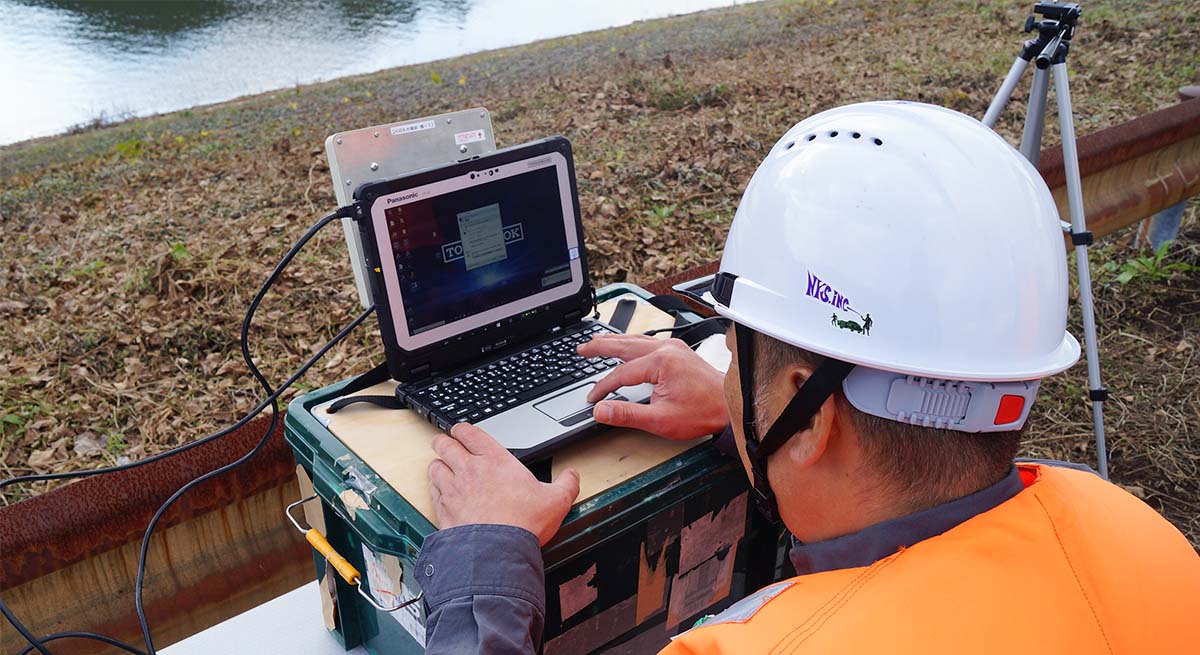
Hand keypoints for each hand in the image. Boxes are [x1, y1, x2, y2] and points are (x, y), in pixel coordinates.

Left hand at [429, 423, 580, 545]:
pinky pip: (432, 491)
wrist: (497, 551)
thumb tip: (572, 475)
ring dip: (438, 464)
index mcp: (495, 460)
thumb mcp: (556, 501)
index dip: (462, 430)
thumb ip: (566, 484)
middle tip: (444, 443)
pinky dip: (434, 488)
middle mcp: (470, 470)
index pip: (470, 433)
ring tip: (441, 466)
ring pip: (435, 466)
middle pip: (445, 445)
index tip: (462, 432)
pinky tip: (440, 491)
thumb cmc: (523, 523)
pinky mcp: (443, 509)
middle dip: (443, 442)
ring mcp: (453, 489)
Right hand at [577, 335, 727, 439]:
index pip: (621, 374)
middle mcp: (666, 349)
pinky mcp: (678, 350)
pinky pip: (647, 341)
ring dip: (614, 341)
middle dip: (600, 346)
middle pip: (624, 345)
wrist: (729, 405)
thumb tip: (601, 411)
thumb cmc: (702, 412)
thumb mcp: (660, 419)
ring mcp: (673, 347)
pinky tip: (625, 344)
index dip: (603, 388)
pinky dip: (630, 343)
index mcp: (660, 362)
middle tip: (582, 348)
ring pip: (635, 340)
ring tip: (597, 342)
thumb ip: (627, 414)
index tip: (593, 399)